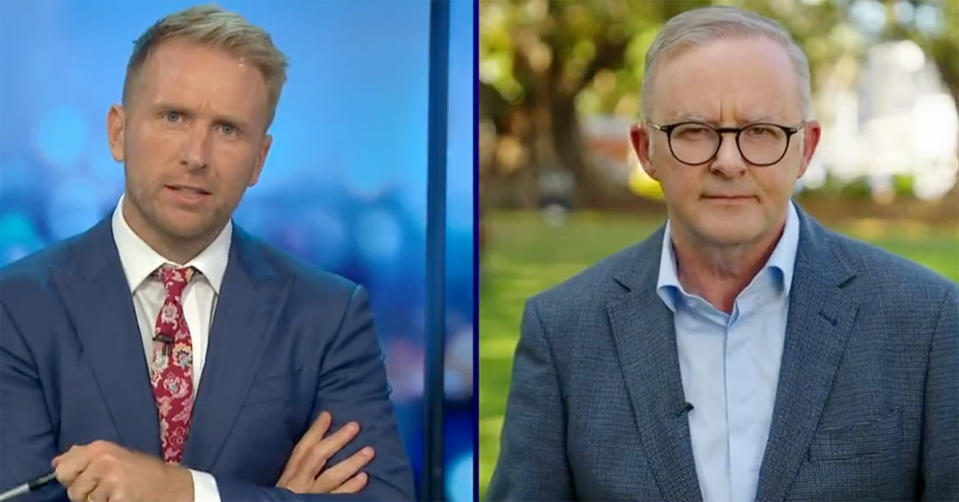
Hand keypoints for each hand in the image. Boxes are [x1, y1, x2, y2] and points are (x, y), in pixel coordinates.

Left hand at [51, 440, 191, 501]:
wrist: (168, 484)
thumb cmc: (140, 471)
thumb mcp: (113, 455)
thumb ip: (84, 456)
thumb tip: (57, 461)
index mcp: (99, 448)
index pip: (62, 469)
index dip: (70, 479)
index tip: (84, 479)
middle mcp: (103, 460)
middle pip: (72, 489)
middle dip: (84, 493)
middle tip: (104, 488)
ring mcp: (111, 479)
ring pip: (85, 501)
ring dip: (98, 501)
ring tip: (116, 492)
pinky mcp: (118, 496)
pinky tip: (123, 498)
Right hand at [276, 411, 373, 493]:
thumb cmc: (285, 499)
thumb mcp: (286, 484)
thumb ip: (300, 469)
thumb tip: (318, 445)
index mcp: (288, 476)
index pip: (301, 450)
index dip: (314, 431)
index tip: (328, 414)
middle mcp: (297, 485)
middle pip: (317, 458)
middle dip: (336, 440)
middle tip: (355, 426)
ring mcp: (308, 497)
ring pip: (330, 478)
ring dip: (351, 462)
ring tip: (369, 450)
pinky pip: (337, 498)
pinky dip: (350, 488)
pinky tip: (364, 478)